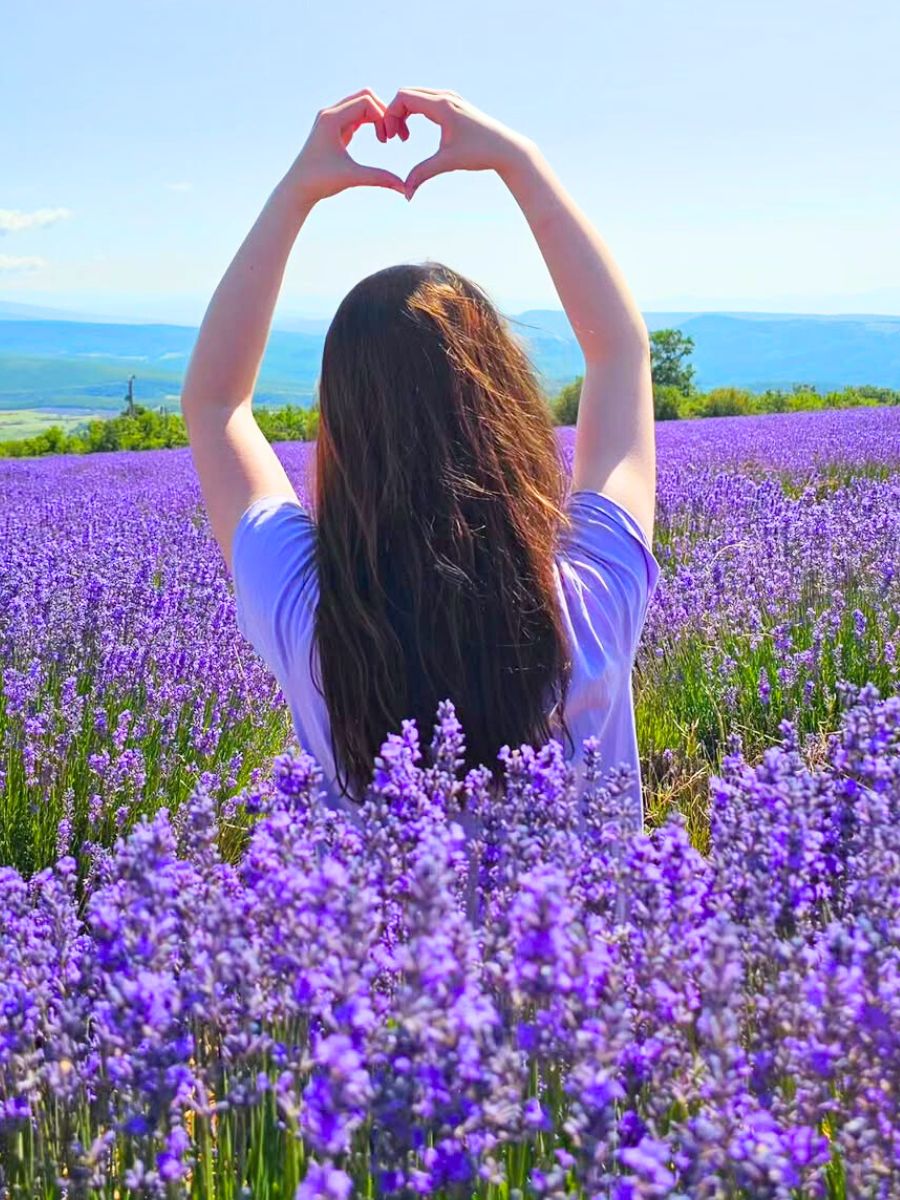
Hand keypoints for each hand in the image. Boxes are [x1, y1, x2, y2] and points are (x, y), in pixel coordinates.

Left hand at [287, 88, 405, 203]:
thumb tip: (404, 189)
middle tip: (392, 135)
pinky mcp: (334, 127)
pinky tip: (379, 138)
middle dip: (382, 113)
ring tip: (386, 138)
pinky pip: (357, 115)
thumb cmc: (320, 182)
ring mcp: (331, 118)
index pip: (366, 102)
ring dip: (377, 117)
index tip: (388, 139)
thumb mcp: (352, 178)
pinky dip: (370, 122)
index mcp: (331, 119)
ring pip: (361, 104)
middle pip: (365, 96)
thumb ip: (379, 179)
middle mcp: (330, 113)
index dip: (382, 117)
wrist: (298, 188)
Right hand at [382, 87, 532, 199]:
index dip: (390, 115)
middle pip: (406, 94)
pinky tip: (413, 133)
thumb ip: (423, 174)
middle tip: (393, 138)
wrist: (506, 148)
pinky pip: (425, 100)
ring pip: (415, 96)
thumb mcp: (448, 163)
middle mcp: (445, 96)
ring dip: (404, 114)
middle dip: (394, 114)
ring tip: (403, 138)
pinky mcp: (454, 103)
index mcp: (442, 105)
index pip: (403, 97)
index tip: (390, 138)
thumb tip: (406, 194)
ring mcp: (450, 97)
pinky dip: (414, 113)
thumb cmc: (480, 153)